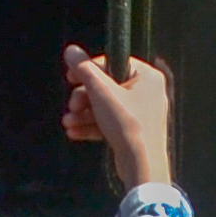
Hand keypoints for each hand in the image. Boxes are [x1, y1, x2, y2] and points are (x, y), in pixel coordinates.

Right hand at [61, 45, 174, 188]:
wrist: (142, 165)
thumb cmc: (127, 124)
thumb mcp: (101, 92)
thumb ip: (84, 69)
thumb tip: (71, 50)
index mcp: (147, 76)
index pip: (113, 62)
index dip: (89, 70)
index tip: (71, 77)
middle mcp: (147, 92)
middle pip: (106, 86)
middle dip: (83, 98)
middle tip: (72, 106)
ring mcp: (141, 112)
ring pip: (105, 106)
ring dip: (83, 113)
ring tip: (68, 122)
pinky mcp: (133, 131)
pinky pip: (109, 122)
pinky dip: (92, 125)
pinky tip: (74, 131)